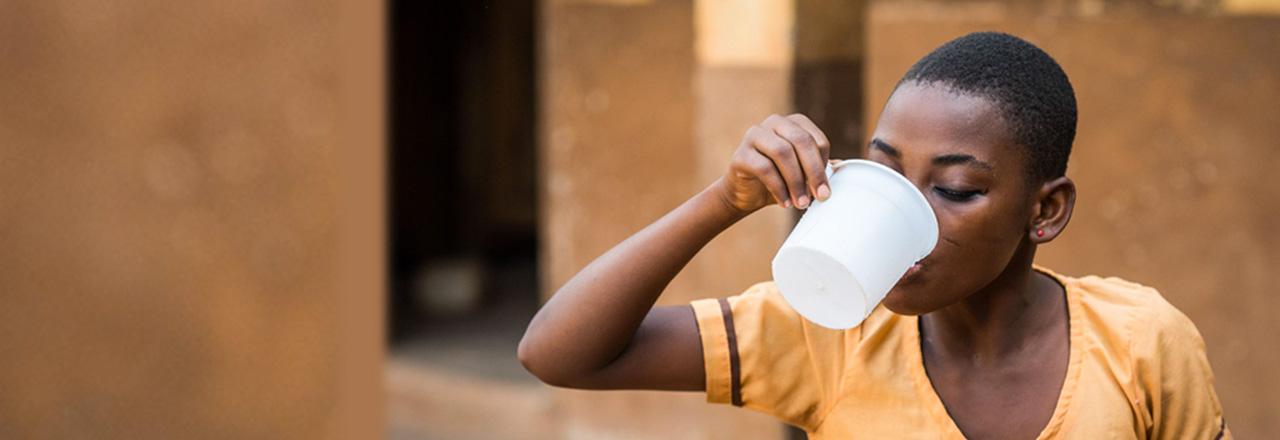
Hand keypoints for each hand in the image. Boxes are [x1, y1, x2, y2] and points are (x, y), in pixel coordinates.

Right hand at [716, 114, 830, 213]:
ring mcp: (754, 135)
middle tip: (821, 197)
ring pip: (782, 152)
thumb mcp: (803, 172)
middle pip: (800, 140)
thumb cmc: (779, 180)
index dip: (824, 165)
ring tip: (801, 203)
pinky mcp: (740, 154)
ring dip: (796, 181)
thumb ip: (819, 167)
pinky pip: (764, 168)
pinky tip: (785, 203)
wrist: (746, 194)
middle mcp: (774, 122)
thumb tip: (842, 166)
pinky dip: (779, 188)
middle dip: (814, 171)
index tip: (825, 189)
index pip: (816, 139)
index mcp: (794, 123)